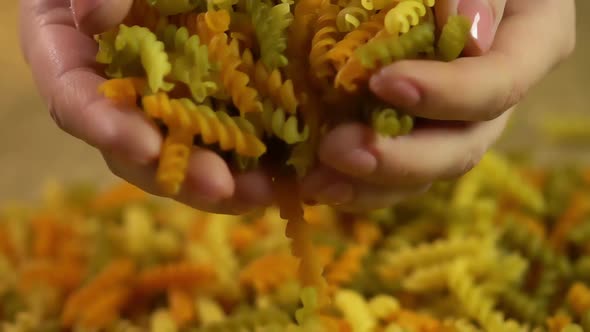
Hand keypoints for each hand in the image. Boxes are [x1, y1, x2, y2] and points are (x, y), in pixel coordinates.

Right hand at [19, 0, 273, 213]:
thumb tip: (95, 17)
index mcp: (70, 55)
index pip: (73, 99)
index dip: (105, 127)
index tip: (144, 147)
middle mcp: (116, 91)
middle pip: (133, 148)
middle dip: (178, 173)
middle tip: (220, 188)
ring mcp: (165, 102)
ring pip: (183, 154)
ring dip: (222, 181)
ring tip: (263, 192)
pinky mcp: (208, 104)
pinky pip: (223, 140)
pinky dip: (250, 160)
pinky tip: (281, 172)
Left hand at [301, 0, 575, 210]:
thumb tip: (469, 29)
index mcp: (526, 48)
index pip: (498, 84)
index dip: (446, 93)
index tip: (384, 82)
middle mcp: (488, 101)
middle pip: (459, 148)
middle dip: (398, 159)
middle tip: (339, 150)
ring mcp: (450, 126)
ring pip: (420, 175)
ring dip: (366, 185)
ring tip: (316, 183)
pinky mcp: (412, 138)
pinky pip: (389, 176)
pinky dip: (349, 183)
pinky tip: (311, 183)